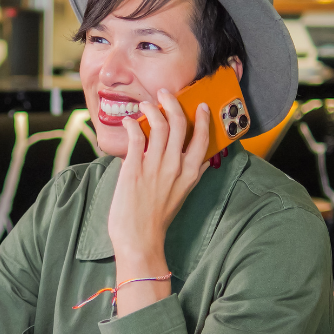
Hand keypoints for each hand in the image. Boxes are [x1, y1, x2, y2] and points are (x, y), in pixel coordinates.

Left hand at [108, 90, 210, 314]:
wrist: (139, 239)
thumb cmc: (158, 219)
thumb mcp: (182, 195)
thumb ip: (192, 175)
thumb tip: (203, 160)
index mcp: (190, 173)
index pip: (202, 138)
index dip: (202, 118)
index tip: (201, 106)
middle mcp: (175, 166)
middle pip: (179, 124)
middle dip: (174, 103)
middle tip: (166, 93)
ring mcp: (154, 166)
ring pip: (158, 125)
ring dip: (152, 109)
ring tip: (146, 103)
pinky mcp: (133, 168)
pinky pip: (136, 136)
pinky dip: (133, 124)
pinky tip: (130, 121)